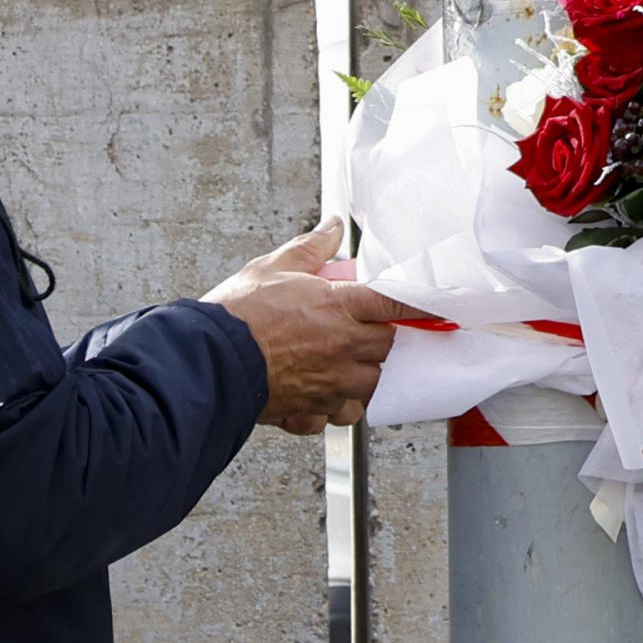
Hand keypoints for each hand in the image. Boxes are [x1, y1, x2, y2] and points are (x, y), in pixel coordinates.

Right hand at [204, 219, 406, 428]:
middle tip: (355, 329)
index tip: (434, 305)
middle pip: (386, 345)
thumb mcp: (272, 268)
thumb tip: (331, 227)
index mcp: (339, 307)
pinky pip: (340, 414)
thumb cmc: (236, 315)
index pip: (396, 303)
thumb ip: (310, 248)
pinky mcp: (314, 410)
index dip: (419, 304)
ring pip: (370, 384)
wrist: (208, 361)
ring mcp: (332, 383)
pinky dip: (334, 408)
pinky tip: (317, 394)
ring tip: (336, 363)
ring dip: (360, 375)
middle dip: (376, 338)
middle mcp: (343, 347)